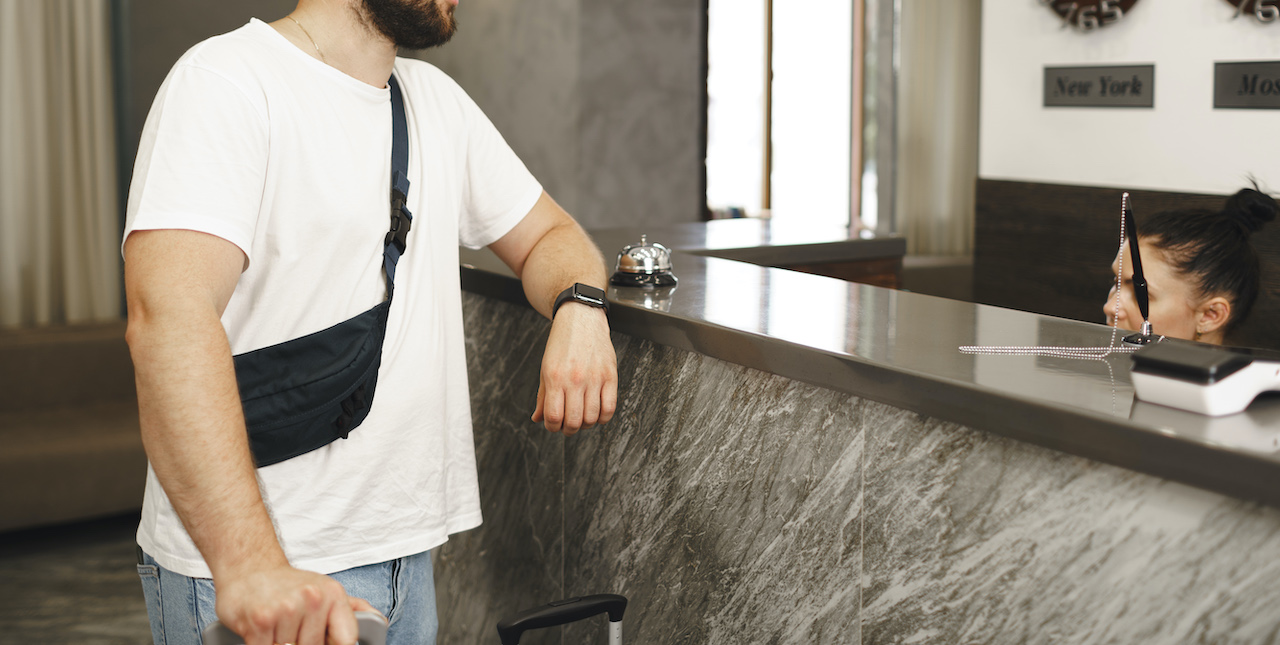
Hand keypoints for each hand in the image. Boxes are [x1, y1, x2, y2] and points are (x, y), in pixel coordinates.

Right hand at [214, 564, 379, 644]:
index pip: (346, 640)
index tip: (325, 643)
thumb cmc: (288, 584)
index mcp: (333, 595)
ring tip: (277, 628)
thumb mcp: (325, 589)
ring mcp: (286, 609)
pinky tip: (263, 631)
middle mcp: (313, 599)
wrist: (250, 567)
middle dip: (302, 643)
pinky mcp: (261, 620)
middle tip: (292, 630)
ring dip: (281, 643)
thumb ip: (352, 609)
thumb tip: (378, 621)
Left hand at [532, 303, 616, 433]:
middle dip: (569, 430)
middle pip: (574, 421)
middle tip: (568, 425)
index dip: (552, 427)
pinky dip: (603, 417)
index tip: (553, 425)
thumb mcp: (545, 368)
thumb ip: (543, 396)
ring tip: (582, 418)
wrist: (581, 318)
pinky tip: (596, 413)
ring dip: (586, 425)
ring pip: (592, 418)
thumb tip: (538, 419)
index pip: (554, 417)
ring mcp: (594, 378)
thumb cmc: (562, 343)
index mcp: (555, 378)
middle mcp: (575, 379)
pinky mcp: (610, 375)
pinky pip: (610, 407)